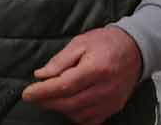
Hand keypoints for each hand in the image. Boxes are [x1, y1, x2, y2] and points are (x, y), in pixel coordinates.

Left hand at [21, 26, 141, 123]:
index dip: (43, 92)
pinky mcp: (114, 107)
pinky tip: (67, 105)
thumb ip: (59, 61)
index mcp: (96, 69)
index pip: (65, 86)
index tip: (26, 94)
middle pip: (70, 103)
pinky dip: (75, 115)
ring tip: (48, 97)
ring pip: (79, 114)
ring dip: (60, 108)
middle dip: (47, 102)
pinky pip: (91, 120)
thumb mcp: (79, 43)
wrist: (134, 50)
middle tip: (32, 96)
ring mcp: (111, 101)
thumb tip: (41, 75)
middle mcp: (105, 89)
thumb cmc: (105, 43)